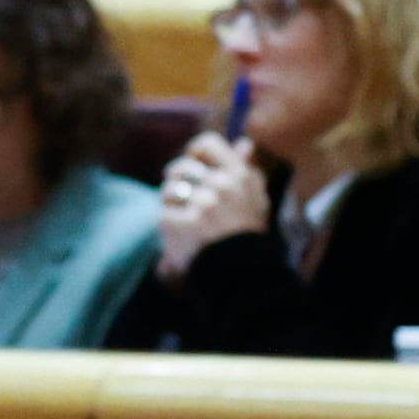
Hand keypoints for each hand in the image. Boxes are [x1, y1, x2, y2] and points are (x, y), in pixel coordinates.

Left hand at [154, 132, 272, 275]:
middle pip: (181, 168)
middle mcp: (222, 186)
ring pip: (168, 190)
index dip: (194, 153)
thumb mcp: (256, 199)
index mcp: (240, 175)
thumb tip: (244, 143)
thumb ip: (247, 169)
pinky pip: (163, 215)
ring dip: (170, 204)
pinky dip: (168, 227)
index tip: (194, 168)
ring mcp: (201, 205)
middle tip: (184, 199)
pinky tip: (181, 237)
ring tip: (184, 219)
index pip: (206, 144)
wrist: (242, 275)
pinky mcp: (181, 224)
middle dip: (177, 182)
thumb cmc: (247, 235)